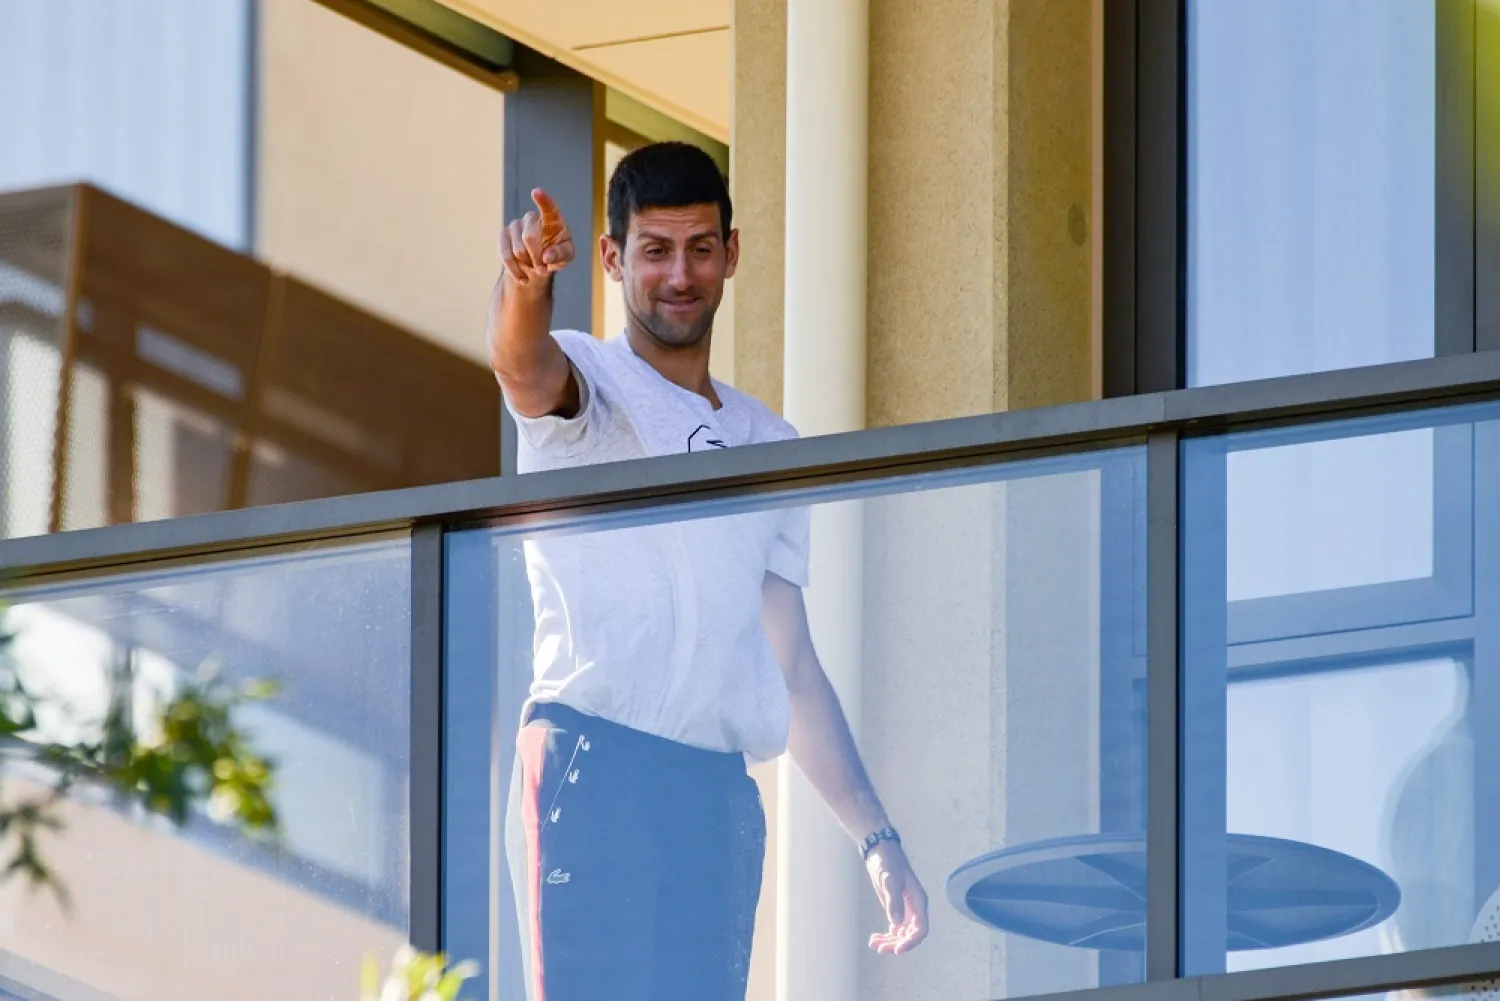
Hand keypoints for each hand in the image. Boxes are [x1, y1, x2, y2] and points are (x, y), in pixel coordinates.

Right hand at [500, 188, 574, 287]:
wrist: (538, 262)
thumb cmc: (556, 254)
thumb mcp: (566, 256)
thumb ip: (561, 255)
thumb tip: (547, 257)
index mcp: (552, 219)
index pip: (549, 208)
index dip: (543, 200)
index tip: (536, 192)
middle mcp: (532, 218)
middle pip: (529, 237)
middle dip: (536, 257)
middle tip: (543, 270)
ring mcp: (515, 225)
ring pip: (517, 250)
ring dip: (528, 265)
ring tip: (535, 269)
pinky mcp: (503, 235)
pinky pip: (505, 255)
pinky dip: (515, 270)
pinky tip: (523, 278)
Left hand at [865, 840, 928, 954]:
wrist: (880, 851)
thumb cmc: (887, 862)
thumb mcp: (889, 880)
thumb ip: (893, 901)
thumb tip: (896, 923)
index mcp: (919, 901)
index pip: (920, 929)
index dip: (910, 942)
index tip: (897, 950)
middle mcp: (914, 908)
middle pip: (910, 935)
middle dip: (896, 945)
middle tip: (879, 949)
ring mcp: (905, 909)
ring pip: (901, 934)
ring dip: (889, 942)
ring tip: (873, 943)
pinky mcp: (896, 908)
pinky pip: (894, 929)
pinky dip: (886, 936)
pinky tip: (874, 938)